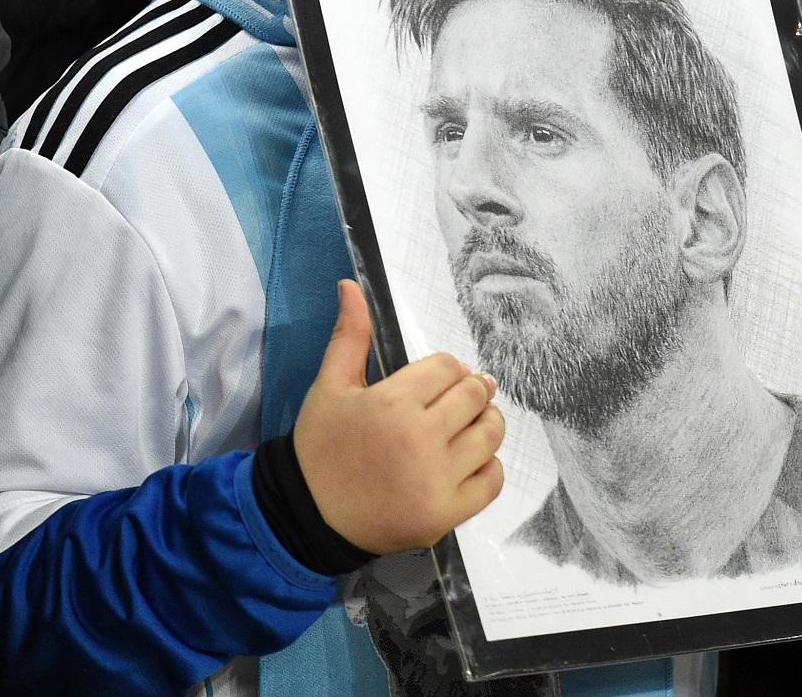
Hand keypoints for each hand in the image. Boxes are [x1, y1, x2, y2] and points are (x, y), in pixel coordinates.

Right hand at [292, 281, 504, 554]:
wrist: (309, 516)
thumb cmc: (321, 447)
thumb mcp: (329, 387)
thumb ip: (349, 336)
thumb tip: (350, 284)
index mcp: (393, 403)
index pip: (448, 367)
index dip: (447, 370)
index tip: (440, 381)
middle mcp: (420, 440)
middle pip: (474, 396)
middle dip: (471, 391)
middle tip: (460, 399)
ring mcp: (437, 480)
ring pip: (489, 435)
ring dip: (486, 423)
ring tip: (470, 424)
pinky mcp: (446, 514)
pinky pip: (492, 481)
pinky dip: (489, 466)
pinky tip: (469, 461)